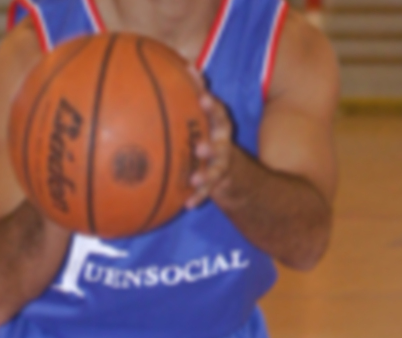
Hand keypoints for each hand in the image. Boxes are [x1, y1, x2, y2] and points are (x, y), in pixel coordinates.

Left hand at [185, 67, 233, 209]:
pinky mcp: (219, 181)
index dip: (210, 104)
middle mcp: (223, 140)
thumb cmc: (207, 138)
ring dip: (205, 173)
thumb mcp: (199, 119)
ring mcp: (222, 162)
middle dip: (211, 140)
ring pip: (216, 167)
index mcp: (217, 123)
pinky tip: (187, 205)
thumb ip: (187, 97)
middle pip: (221, 138)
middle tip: (199, 145)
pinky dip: (198, 197)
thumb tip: (169, 69)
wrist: (232, 172)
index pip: (216, 110)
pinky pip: (208, 191)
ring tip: (194, 179)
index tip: (201, 97)